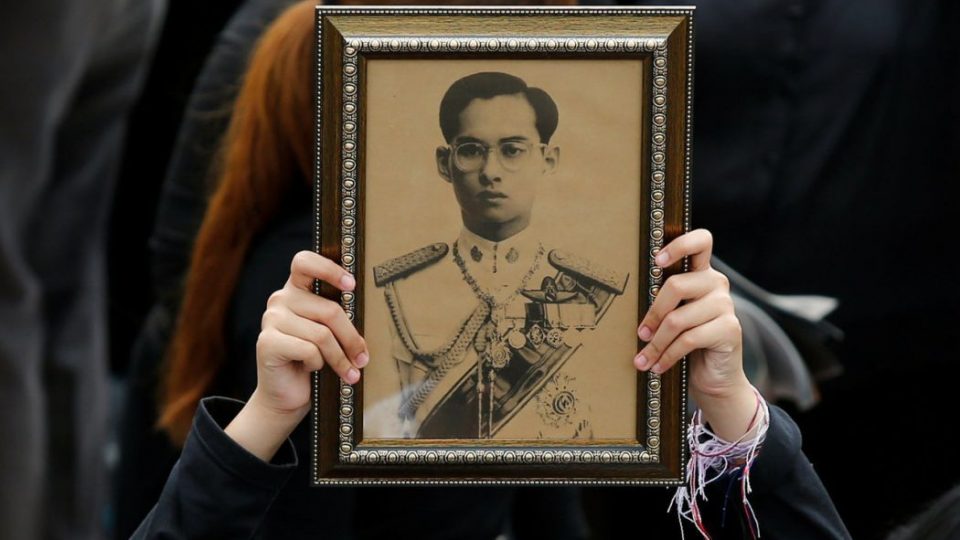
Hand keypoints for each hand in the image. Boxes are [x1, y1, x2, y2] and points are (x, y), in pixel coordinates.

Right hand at [226, 251, 367, 459]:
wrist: (286, 396)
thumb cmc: (312, 361)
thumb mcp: (328, 334)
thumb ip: (337, 318)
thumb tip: (366, 315)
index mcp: (296, 290)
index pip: (304, 262)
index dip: (329, 269)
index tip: (351, 284)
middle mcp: (280, 299)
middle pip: (329, 310)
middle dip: (351, 338)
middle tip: (363, 358)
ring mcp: (271, 319)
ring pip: (322, 334)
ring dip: (339, 358)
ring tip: (348, 371)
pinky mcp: (267, 342)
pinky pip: (308, 350)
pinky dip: (317, 364)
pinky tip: (312, 369)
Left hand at [634, 229, 756, 440]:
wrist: (715, 377)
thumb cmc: (688, 343)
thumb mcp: (674, 316)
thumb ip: (664, 301)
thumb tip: (630, 301)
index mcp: (702, 273)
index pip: (701, 241)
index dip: (679, 245)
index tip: (656, 261)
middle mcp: (717, 284)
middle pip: (676, 285)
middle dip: (653, 313)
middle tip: (640, 334)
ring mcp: (726, 305)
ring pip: (679, 319)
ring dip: (656, 343)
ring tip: (643, 359)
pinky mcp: (730, 329)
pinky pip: (689, 339)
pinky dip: (668, 355)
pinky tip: (658, 366)